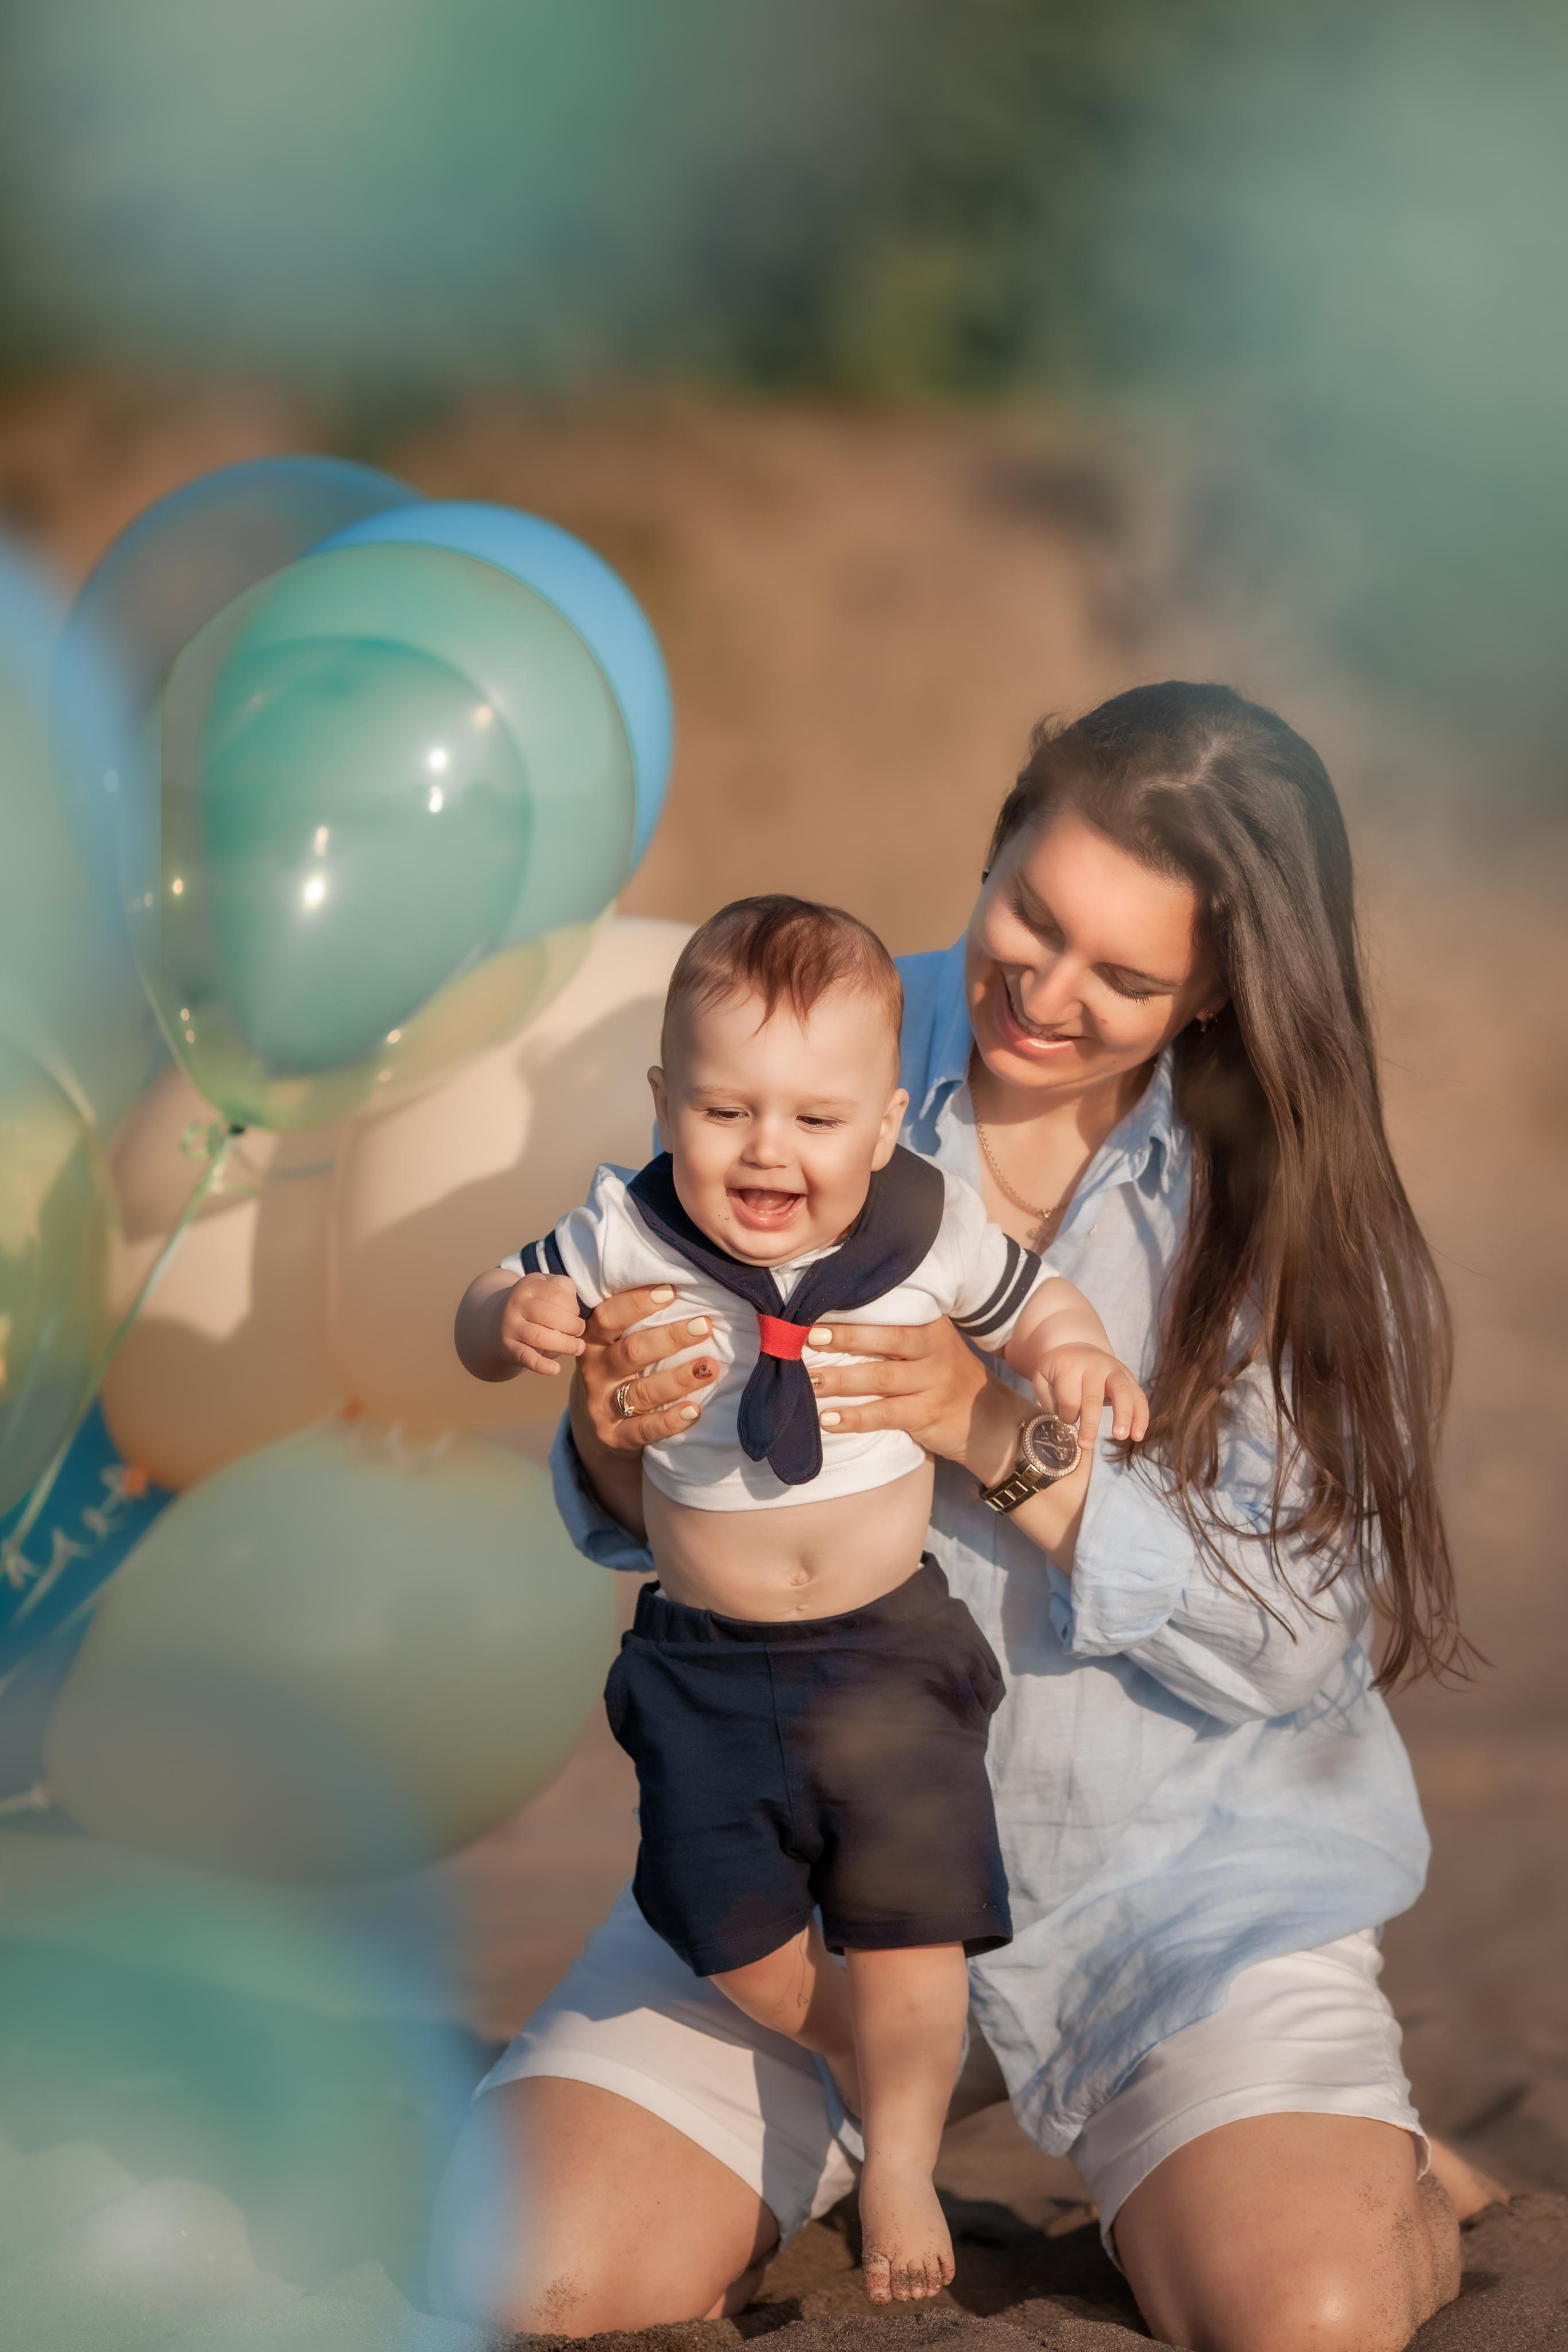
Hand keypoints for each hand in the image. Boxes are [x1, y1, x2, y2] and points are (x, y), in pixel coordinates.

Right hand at [499, 1273, 586, 1375]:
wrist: (499, 1320)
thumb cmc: (536, 1305)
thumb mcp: (548, 1287)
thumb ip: (565, 1291)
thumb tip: (575, 1312)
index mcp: (529, 1285)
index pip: (557, 1295)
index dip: (573, 1308)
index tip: (576, 1315)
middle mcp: (516, 1303)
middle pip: (550, 1315)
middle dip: (572, 1326)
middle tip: (579, 1332)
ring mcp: (510, 1326)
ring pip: (539, 1337)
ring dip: (565, 1344)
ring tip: (578, 1348)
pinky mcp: (508, 1347)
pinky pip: (525, 1357)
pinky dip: (541, 1365)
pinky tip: (555, 1369)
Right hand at [571, 1284, 720, 1454]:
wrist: (600, 1425)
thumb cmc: (621, 1369)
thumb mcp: (617, 1343)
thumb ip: (638, 1320)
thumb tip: (691, 1288)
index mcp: (594, 1341)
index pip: (608, 1317)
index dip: (636, 1303)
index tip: (671, 1290)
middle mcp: (595, 1372)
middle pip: (631, 1352)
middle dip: (670, 1338)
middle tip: (705, 1325)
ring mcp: (602, 1406)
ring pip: (642, 1392)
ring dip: (679, 1378)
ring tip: (711, 1367)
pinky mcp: (615, 1437)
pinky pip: (644, 1429)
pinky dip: (670, 1421)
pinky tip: (695, 1410)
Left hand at [805, 1316, 998, 1471]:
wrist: (990, 1421)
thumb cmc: (946, 1379)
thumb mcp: (931, 1348)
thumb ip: (895, 1335)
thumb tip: (833, 1326)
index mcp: (931, 1326)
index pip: (891, 1311)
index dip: (854, 1308)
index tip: (818, 1303)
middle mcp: (934, 1349)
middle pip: (885, 1339)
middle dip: (843, 1337)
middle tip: (805, 1337)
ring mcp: (933, 1382)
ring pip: (880, 1377)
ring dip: (840, 1379)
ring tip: (808, 1381)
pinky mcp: (928, 1414)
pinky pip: (885, 1414)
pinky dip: (854, 1417)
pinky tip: (827, 1419)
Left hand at [1033, 1346, 1147, 1442]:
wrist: (1077, 1348)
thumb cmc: (1058, 1371)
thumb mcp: (1042, 1378)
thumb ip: (1049, 1398)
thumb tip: (1070, 1417)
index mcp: (1070, 1366)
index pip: (1069, 1397)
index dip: (1066, 1414)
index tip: (1065, 1418)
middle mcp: (1095, 1365)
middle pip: (1094, 1396)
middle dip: (1090, 1424)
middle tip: (1085, 1445)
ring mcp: (1115, 1369)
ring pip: (1123, 1392)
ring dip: (1123, 1417)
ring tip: (1120, 1437)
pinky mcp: (1130, 1378)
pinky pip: (1139, 1397)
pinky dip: (1141, 1417)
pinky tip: (1137, 1436)